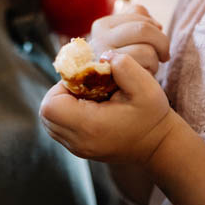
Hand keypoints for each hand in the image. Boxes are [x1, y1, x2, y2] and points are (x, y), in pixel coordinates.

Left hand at [41, 52, 176, 163]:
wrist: (158, 144)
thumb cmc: (151, 115)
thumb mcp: (145, 87)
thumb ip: (124, 65)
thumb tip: (102, 55)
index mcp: (90, 127)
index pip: (50, 106)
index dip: (61, 87)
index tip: (84, 82)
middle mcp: (78, 142)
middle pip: (46, 114)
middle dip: (60, 94)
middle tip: (86, 88)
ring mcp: (77, 149)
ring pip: (49, 121)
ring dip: (62, 104)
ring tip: (89, 98)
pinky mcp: (79, 149)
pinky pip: (58, 127)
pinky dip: (67, 114)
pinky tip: (90, 108)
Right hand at [89, 0, 168, 74]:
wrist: (131, 107)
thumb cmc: (133, 69)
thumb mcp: (133, 38)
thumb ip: (138, 20)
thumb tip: (154, 22)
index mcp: (101, 26)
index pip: (139, 12)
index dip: (155, 27)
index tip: (154, 42)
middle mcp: (97, 40)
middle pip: (143, 28)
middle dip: (160, 42)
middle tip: (161, 55)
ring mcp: (102, 59)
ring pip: (145, 48)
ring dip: (155, 59)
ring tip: (148, 68)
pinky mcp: (113, 77)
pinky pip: (143, 64)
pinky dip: (150, 68)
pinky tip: (144, 76)